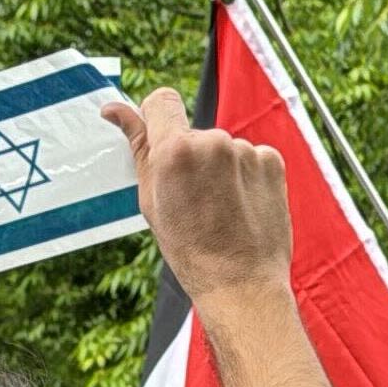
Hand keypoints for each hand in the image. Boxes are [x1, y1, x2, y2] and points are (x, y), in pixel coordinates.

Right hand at [104, 89, 291, 303]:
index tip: (160, 138)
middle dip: (191, 158)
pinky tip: (241, 207)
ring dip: (220, 170)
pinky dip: (245, 177)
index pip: (161, 101)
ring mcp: (246, 151)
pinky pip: (250, 158)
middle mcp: (214, 142)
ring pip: (223, 149)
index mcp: (176, 151)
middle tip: (194, 202)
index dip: (156, 118)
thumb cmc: (191, 250)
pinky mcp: (272, 162)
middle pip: (194, 134)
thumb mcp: (151, 200)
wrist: (242, 284)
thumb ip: (138, 148)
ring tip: (221, 211)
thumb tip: (115, 110)